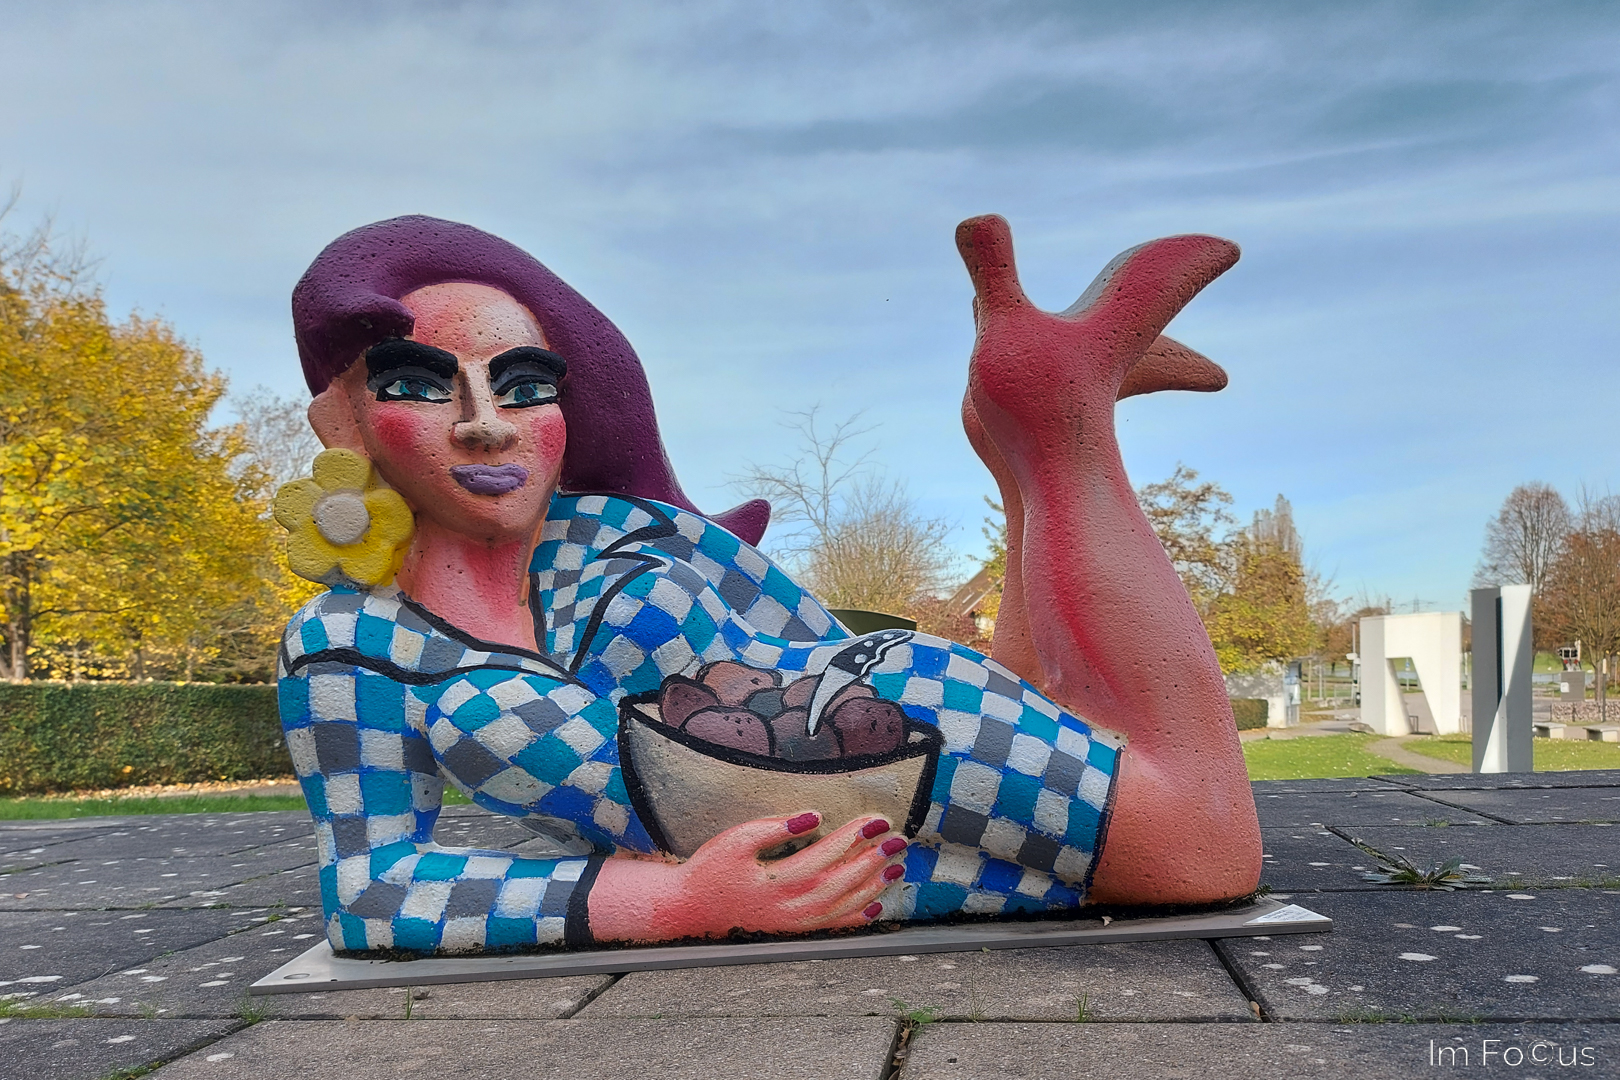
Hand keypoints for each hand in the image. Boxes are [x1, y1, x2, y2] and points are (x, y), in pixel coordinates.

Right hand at [588, 812, 908, 943]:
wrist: (687, 910)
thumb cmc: (709, 870)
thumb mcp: (735, 840)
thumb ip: (774, 829)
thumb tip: (813, 816)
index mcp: (775, 882)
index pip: (824, 855)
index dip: (853, 837)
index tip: (877, 820)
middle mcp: (788, 908)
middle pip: (840, 882)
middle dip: (872, 859)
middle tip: (898, 839)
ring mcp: (792, 924)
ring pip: (841, 907)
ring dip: (871, 886)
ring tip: (896, 867)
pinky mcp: (791, 931)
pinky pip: (830, 927)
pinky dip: (855, 917)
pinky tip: (876, 905)